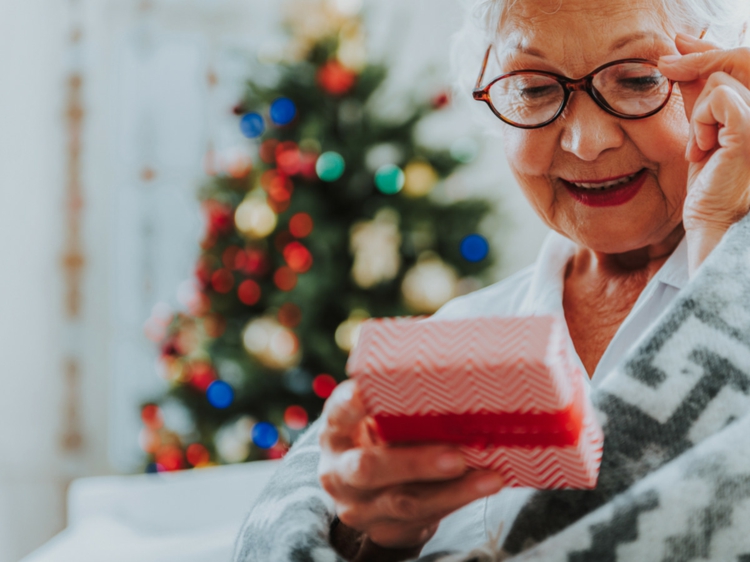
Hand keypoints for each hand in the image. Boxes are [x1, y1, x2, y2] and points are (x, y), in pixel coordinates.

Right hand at [318, 380, 503, 554]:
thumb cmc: (383, 437)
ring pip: (403, 501)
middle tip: (456, 456)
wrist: (371, 492)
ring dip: (450, 490)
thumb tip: (455, 373)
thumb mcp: (379, 417)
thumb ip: (400, 402)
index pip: (339, 414)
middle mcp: (339, 471)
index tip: (371, 393)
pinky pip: (423, 518)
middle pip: (368, 469)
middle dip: (414, 462)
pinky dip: (456, 501)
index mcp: (336, 431)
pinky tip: (484, 486)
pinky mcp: (383, 530)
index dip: (353, 404)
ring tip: (487, 477)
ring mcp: (359, 505)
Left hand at [658, 34, 749, 271]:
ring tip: (702, 149)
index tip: (678, 43)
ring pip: (716, 83)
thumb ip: (699, 102)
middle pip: (722, 71)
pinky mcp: (749, 130)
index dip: (704, 54)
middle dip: (697, 90)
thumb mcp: (701, 134)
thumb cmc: (708, 184)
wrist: (711, 221)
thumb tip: (679, 63)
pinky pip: (718, 98)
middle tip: (694, 128)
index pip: (730, 70)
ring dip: (697, 118)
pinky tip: (704, 148)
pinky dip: (701, 121)